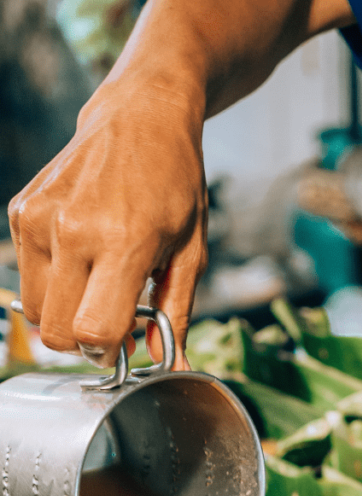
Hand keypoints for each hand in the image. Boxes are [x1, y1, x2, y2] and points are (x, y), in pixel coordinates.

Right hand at [8, 78, 206, 368]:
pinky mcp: (21, 210)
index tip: (125, 342)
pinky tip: (81, 257)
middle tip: (111, 321)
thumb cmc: (174, 184)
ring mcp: (40, 218)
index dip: (109, 350)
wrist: (142, 115)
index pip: (94, 330)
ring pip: (36, 311)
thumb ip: (175, 315)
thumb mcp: (191, 253)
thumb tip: (173, 365)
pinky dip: (52, 282)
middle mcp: (73, 229)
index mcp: (123, 241)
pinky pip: (26, 277)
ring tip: (97, 287)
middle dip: (84, 341)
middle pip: (57, 332)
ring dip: (65, 314)